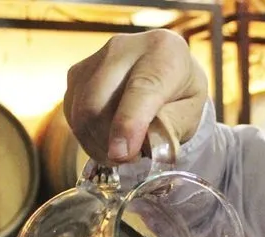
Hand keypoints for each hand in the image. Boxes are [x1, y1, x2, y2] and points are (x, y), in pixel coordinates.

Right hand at [63, 28, 208, 164]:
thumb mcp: (191, 112)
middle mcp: (124, 47)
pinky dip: (87, 137)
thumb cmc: (182, 93)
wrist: (167, 71)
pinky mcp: (77, 73)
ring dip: (97, 143)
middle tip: (129, 160)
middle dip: (107, 142)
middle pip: (97, 102)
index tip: (123, 155)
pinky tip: (108, 141)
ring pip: (80, 111)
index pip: (140, 89)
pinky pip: (72, 113)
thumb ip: (170, 127)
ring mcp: (95, 58)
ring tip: (122, 152)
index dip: (128, 125)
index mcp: (164, 52)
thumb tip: (134, 147)